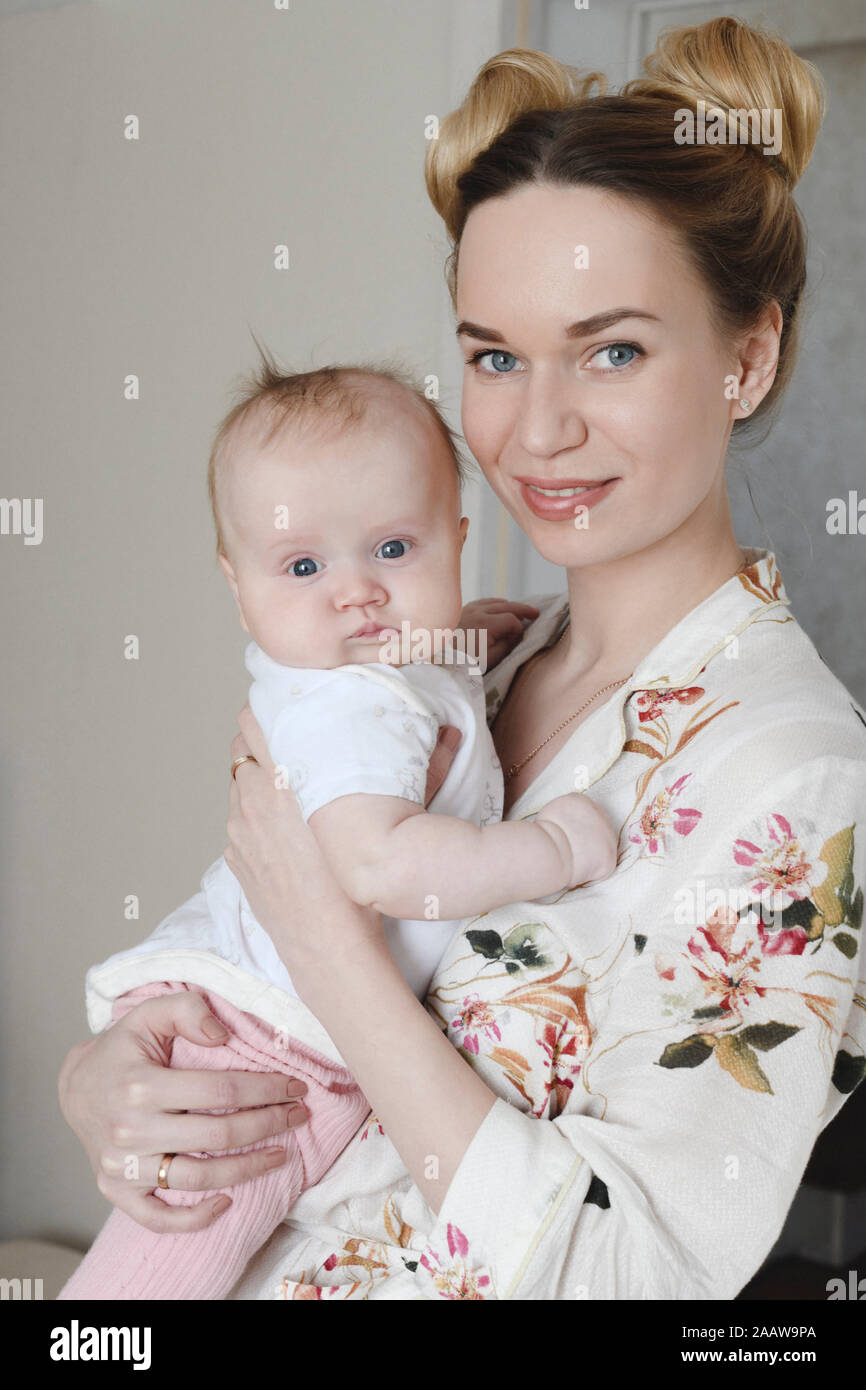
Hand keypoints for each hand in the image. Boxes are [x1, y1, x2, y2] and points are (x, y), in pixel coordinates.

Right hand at [58, 991, 307, 1231]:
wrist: (77, 1087)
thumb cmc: (123, 1048)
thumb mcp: (148, 1013)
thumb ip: (185, 1010)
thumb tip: (222, 1034)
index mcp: (140, 1085)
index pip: (220, 1091)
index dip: (265, 1089)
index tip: (296, 1086)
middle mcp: (130, 1130)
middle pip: (217, 1135)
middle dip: (269, 1124)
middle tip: (299, 1115)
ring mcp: (121, 1166)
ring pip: (197, 1178)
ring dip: (248, 1169)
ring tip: (282, 1153)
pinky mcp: (115, 1192)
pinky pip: (158, 1218)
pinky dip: (195, 1218)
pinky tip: (228, 1202)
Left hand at [225, 707, 460, 978]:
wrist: (325, 945)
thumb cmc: (358, 885)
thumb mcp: (394, 821)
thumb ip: (426, 770)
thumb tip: (451, 733)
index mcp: (283, 781)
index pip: (255, 723)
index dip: (266, 710)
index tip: (283, 706)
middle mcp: (251, 802)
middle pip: (241, 752)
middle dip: (261, 744)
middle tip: (289, 743)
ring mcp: (238, 833)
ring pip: (238, 789)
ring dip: (256, 782)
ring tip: (285, 787)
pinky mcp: (236, 860)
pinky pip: (238, 825)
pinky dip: (252, 820)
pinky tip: (277, 830)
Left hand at [458, 597, 539, 669]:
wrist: (438, 659)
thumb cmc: (464, 662)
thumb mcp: (490, 658)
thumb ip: (507, 644)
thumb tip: (517, 634)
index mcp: (485, 624)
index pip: (512, 620)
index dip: (519, 629)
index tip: (519, 639)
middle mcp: (477, 611)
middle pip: (506, 605)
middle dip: (523, 610)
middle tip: (536, 613)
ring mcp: (468, 609)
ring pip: (495, 601)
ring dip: (510, 605)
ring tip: (521, 611)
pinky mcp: (462, 611)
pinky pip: (483, 602)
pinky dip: (495, 604)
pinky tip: (500, 607)